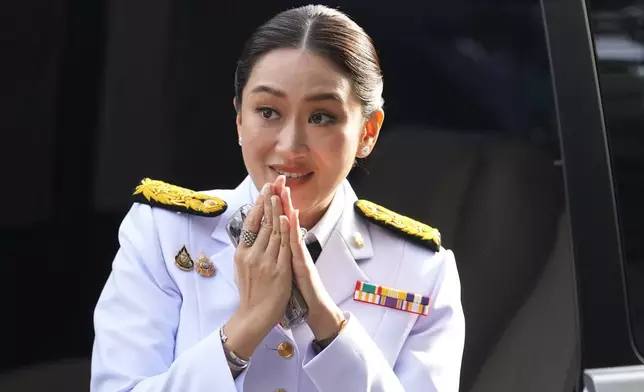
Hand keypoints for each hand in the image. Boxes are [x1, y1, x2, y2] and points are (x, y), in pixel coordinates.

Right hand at [224, 181, 292, 358]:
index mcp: (242, 253)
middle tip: (275, 182)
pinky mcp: (279, 270)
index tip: (265, 188)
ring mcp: (265, 262)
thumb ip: (248, 249)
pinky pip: (284, 246)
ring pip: (274, 231)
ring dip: (278, 210)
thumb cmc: (250, 292)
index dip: (259, 204)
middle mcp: (252, 254)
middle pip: (263, 222)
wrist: (254, 316)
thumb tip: (250, 232)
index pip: (251, 222)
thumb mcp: (242, 267)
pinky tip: (288, 217)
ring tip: (281, 193)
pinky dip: (286, 231)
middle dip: (270, 200)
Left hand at [274, 181, 344, 340]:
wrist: (313, 305)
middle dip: (282, 199)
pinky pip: (297, 245)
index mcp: (285, 247)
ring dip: (288, 208)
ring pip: (292, 228)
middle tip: (279, 180)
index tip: (269, 187)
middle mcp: (293, 247)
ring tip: (285, 191)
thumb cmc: (298, 287)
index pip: (278, 221)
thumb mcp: (284, 266)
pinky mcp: (303, 263)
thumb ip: (279, 251)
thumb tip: (271, 239)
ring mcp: (299, 254)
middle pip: (286, 219)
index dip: (274, 204)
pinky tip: (293, 218)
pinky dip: (294, 230)